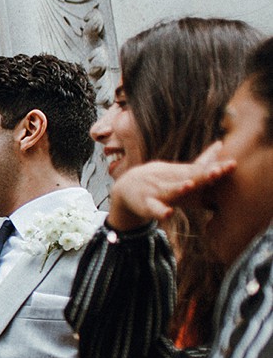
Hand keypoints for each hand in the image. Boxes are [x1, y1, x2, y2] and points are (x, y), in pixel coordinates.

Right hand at [106, 146, 233, 230]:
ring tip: (189, 185)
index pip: (201, 169)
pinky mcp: (146, 204)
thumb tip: (220, 144)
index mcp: (181, 174)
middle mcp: (170, 181)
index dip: (216, 168)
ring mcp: (157, 191)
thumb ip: (202, 160)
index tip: (233, 165)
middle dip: (202, 175)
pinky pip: (154, 209)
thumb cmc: (159, 181)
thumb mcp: (180, 170)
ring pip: (169, 190)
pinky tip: (168, 213)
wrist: (125, 188)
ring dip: (179, 188)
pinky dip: (160, 211)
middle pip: (188, 177)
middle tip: (217, 172)